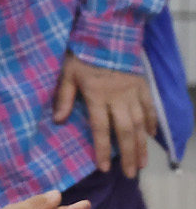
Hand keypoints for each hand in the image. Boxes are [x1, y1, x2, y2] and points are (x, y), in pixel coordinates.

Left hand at [53, 53, 156, 177]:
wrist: (107, 35)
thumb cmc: (82, 55)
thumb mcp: (67, 74)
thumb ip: (63, 97)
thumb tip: (58, 121)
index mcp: (97, 96)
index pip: (100, 128)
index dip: (101, 149)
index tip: (104, 168)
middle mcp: (118, 98)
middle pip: (124, 131)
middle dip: (127, 154)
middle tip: (129, 173)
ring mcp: (133, 93)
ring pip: (140, 123)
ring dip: (141, 145)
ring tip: (141, 163)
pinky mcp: (143, 86)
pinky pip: (149, 108)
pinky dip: (151, 122)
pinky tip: (150, 136)